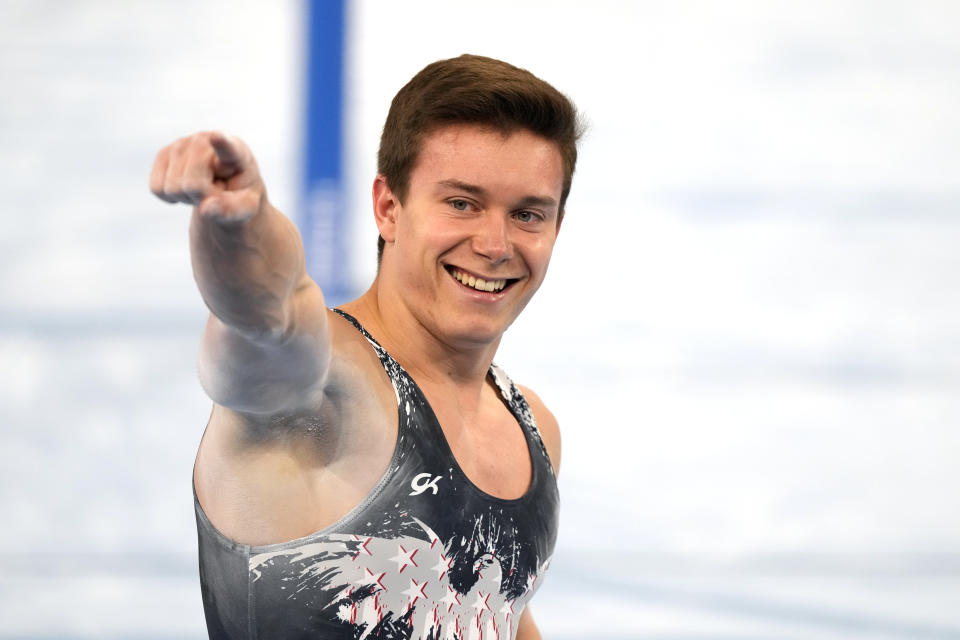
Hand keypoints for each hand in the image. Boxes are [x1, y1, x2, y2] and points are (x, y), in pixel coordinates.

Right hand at [150, 131, 265, 222]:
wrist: (226, 182)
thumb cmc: (240, 193)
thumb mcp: (246, 207)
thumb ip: (232, 210)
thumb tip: (205, 210)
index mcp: (236, 152)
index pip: (227, 146)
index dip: (221, 142)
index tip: (217, 137)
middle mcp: (206, 141)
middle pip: (193, 184)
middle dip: (201, 198)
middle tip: (215, 192)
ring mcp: (182, 144)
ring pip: (173, 188)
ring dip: (187, 198)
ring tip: (203, 188)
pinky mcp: (163, 154)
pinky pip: (157, 189)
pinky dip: (170, 197)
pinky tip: (185, 188)